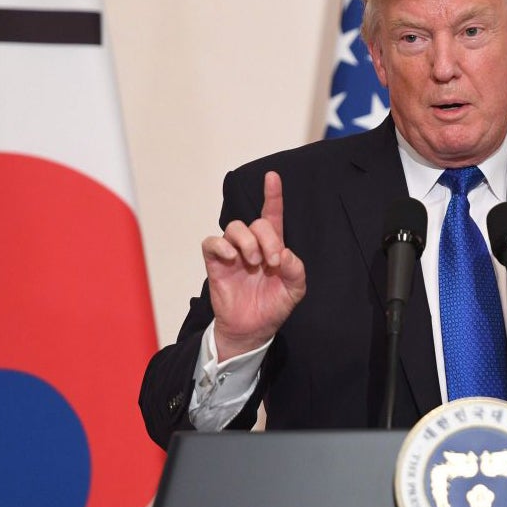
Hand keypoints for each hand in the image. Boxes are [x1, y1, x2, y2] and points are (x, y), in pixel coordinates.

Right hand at [202, 171, 306, 359]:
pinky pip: (211, 242)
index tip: (273, 176)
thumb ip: (295, 269)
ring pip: (234, 227)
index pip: (273, 216)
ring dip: (247, 241)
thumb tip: (283, 253)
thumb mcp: (295, 290)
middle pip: (256, 222)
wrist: (253, 329)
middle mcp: (252, 245)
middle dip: (267, 238)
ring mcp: (233, 253)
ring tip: (253, 262)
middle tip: (272, 261)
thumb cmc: (273, 306)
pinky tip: (232, 257)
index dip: (273, 195)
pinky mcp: (216, 263)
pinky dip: (222, 245)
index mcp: (273, 247)